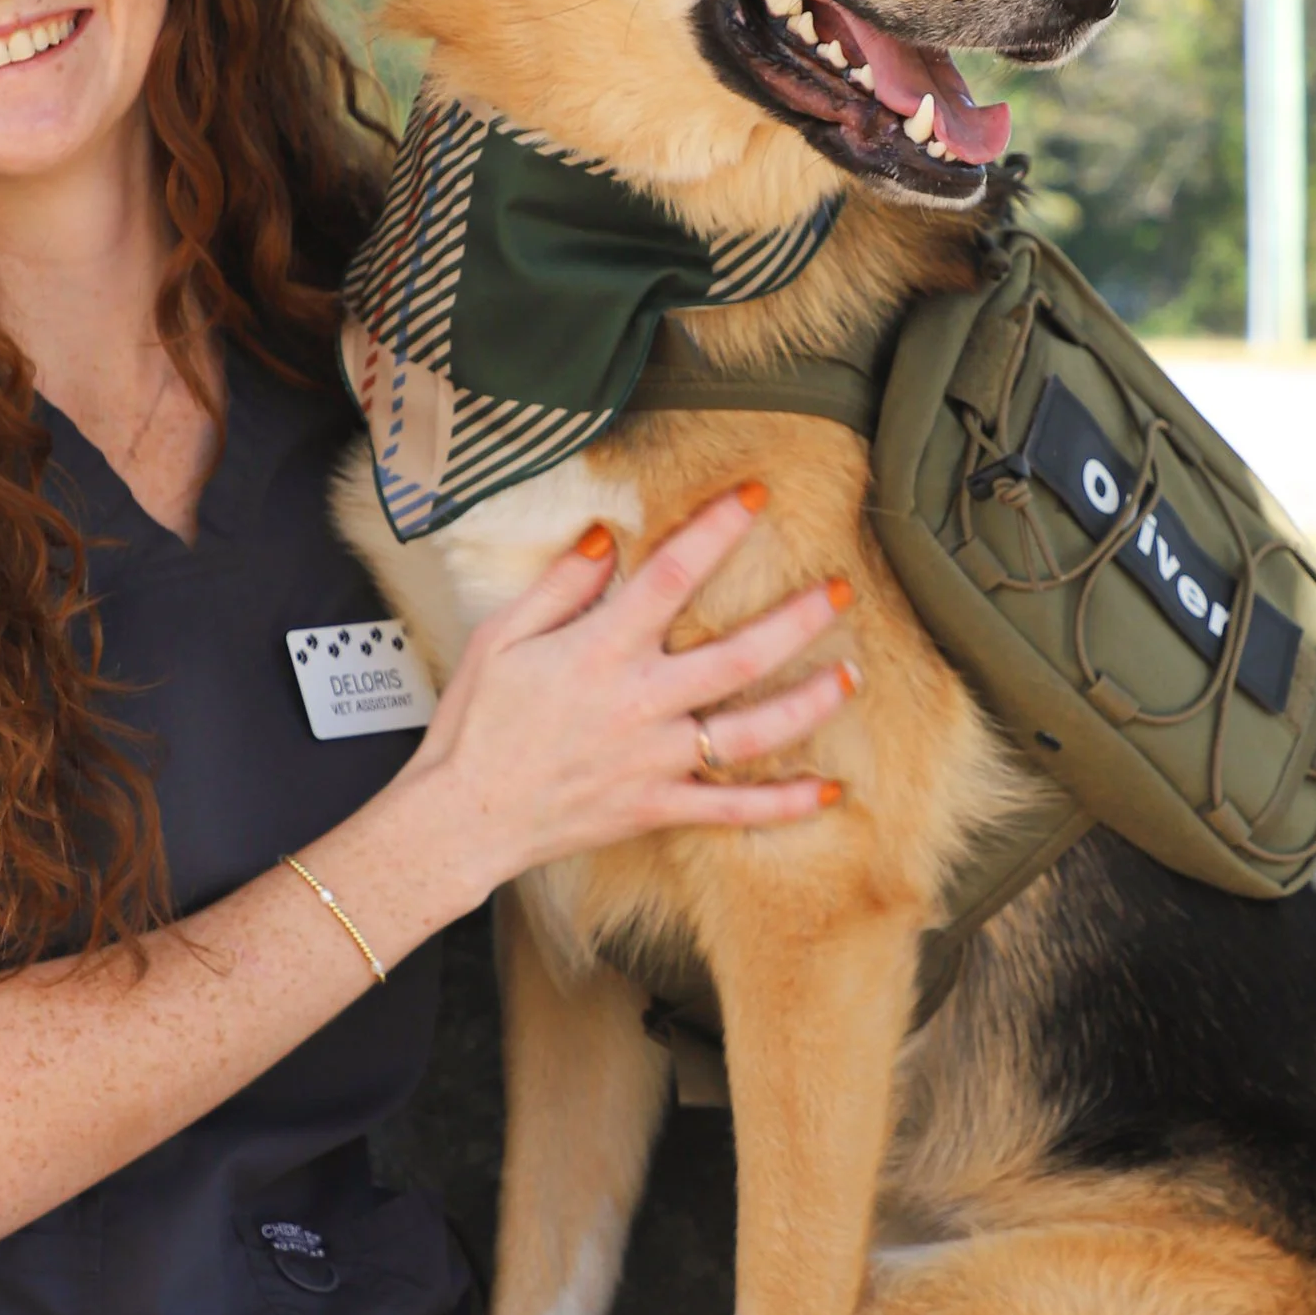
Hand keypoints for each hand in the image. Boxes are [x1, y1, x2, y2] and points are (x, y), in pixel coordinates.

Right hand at [392, 486, 856, 901]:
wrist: (462, 817)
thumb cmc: (476, 725)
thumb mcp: (502, 638)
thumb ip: (561, 585)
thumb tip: (609, 537)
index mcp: (601, 652)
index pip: (673, 577)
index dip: (717, 531)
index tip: (755, 497)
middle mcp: (639, 703)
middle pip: (739, 656)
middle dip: (798, 620)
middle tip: (842, 590)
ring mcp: (654, 760)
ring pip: (750, 732)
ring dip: (809, 704)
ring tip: (853, 676)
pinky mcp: (655, 807)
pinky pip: (730, 809)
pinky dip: (783, 805)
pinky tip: (828, 791)